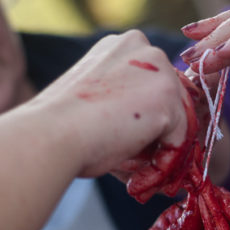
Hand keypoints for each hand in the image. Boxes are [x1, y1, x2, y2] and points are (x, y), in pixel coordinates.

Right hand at [36, 30, 192, 177]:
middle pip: (173, 102)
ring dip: (161, 157)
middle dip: (162, 140)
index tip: (144, 150)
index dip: (153, 121)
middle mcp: (147, 50)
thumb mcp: (99, 105)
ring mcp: (160, 73)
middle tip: (147, 171)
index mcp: (126, 46)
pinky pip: (178, 142)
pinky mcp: (167, 102)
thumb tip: (154, 147)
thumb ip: (128, 112)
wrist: (50, 135)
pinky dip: (162, 167)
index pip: (157, 86)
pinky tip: (138, 182)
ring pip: (178, 124)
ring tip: (138, 181)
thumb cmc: (62, 125)